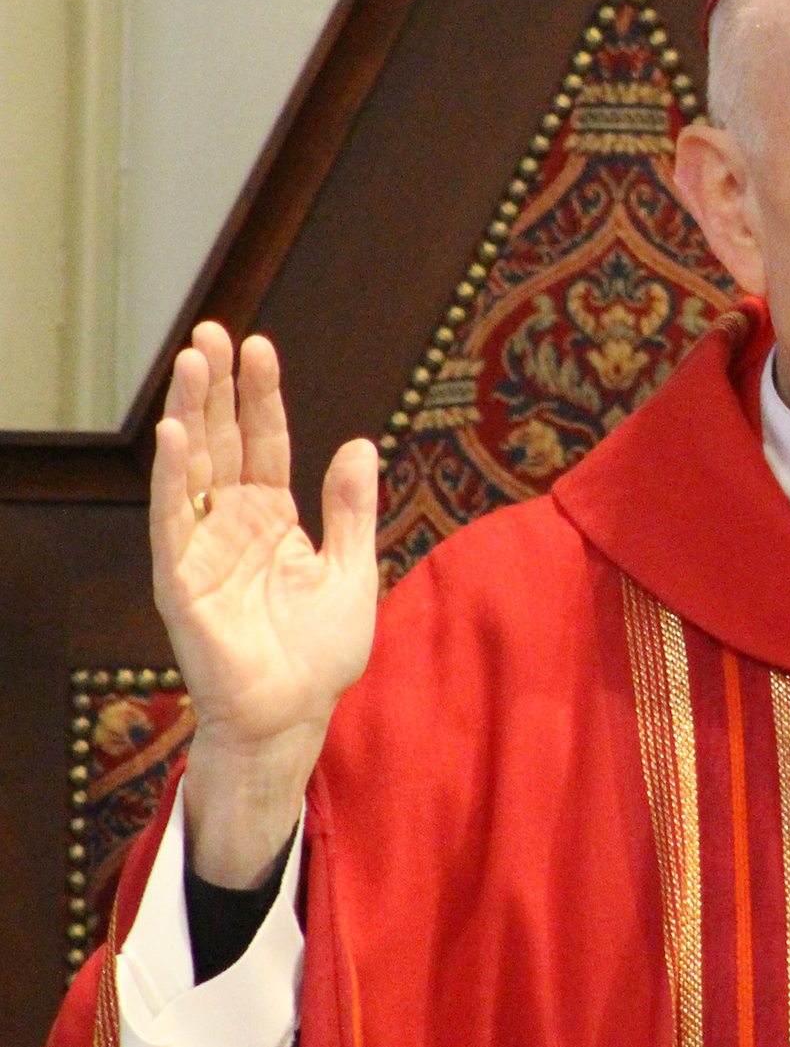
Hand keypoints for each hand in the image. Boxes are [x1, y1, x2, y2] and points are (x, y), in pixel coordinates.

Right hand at [152, 324, 379, 887]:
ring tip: (191, 361)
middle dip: (215, 388)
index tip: (260, 346)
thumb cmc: (319, 653)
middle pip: (221, 442)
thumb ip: (352, 509)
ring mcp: (202, 549)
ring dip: (188, 414)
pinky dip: (171, 478)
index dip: (261, 397)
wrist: (294, 715)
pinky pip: (172, 520)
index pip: (265, 443)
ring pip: (190, 468)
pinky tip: (173, 434)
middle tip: (212, 331)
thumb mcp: (352, 568)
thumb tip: (360, 443)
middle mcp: (232, 525)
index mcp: (273, 519)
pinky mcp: (182, 580)